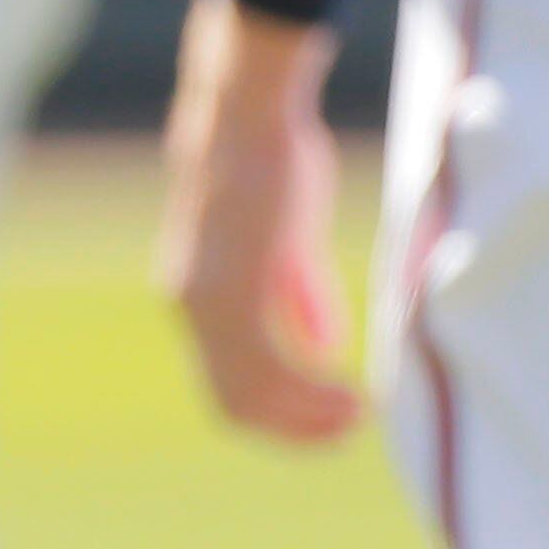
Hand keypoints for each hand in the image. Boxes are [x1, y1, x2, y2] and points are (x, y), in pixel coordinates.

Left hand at [157, 0, 363, 440]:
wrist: (250, 118)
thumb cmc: (272, 167)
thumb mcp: (290, 243)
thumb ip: (300, 296)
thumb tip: (322, 348)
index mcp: (197, 297)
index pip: (227, 386)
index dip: (280, 416)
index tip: (335, 418)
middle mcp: (189, 307)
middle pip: (235, 405)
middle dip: (295, 430)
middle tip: (352, 428)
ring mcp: (204, 303)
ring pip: (251, 396)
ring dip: (309, 418)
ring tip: (359, 415)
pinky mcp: (229, 291)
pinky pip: (269, 368)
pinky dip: (310, 393)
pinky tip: (351, 395)